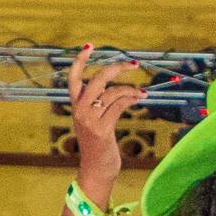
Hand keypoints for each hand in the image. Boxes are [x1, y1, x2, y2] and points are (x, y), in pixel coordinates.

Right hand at [65, 44, 144, 208]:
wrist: (96, 170)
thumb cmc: (98, 144)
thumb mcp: (93, 121)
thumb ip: (98, 103)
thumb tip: (113, 85)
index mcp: (75, 106)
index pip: (73, 78)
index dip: (80, 61)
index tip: (89, 45)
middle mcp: (79, 111)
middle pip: (98, 79)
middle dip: (117, 68)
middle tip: (133, 64)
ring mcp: (90, 121)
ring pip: (112, 92)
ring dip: (131, 89)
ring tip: (141, 92)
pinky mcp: (102, 130)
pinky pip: (119, 105)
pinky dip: (132, 98)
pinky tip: (140, 98)